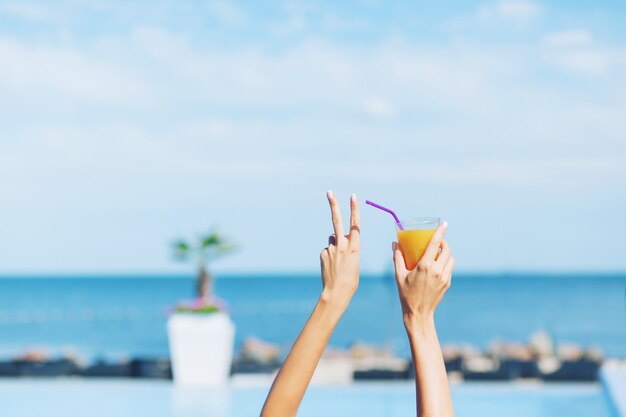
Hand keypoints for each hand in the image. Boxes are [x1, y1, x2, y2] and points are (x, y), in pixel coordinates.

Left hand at [319, 191, 359, 309]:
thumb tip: (334, 236)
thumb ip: (346, 245)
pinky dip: (330, 255)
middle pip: (337, 220)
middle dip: (333, 205)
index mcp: (355, 247)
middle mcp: (343, 245)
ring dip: (336, 245)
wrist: (337, 292)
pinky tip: (332, 266)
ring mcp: (331, 248)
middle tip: (329, 192)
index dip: (354, 209)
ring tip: (339, 262)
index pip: (355, 223)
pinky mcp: (323, 253)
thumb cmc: (350, 279)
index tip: (353, 196)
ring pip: (333, 239)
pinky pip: (328, 249)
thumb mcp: (354, 260)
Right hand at [392, 222, 455, 330]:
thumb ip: (397, 258)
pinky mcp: (447, 283)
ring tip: (437, 254)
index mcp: (424, 266)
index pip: (435, 244)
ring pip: (450, 259)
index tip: (444, 223)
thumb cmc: (406, 294)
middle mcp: (436, 271)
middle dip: (444, 243)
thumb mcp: (399, 275)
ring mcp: (444, 278)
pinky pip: (449, 268)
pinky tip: (437, 266)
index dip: (440, 232)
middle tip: (437, 241)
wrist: (419, 314)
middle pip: (446, 250)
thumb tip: (394, 244)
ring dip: (446, 254)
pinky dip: (445, 264)